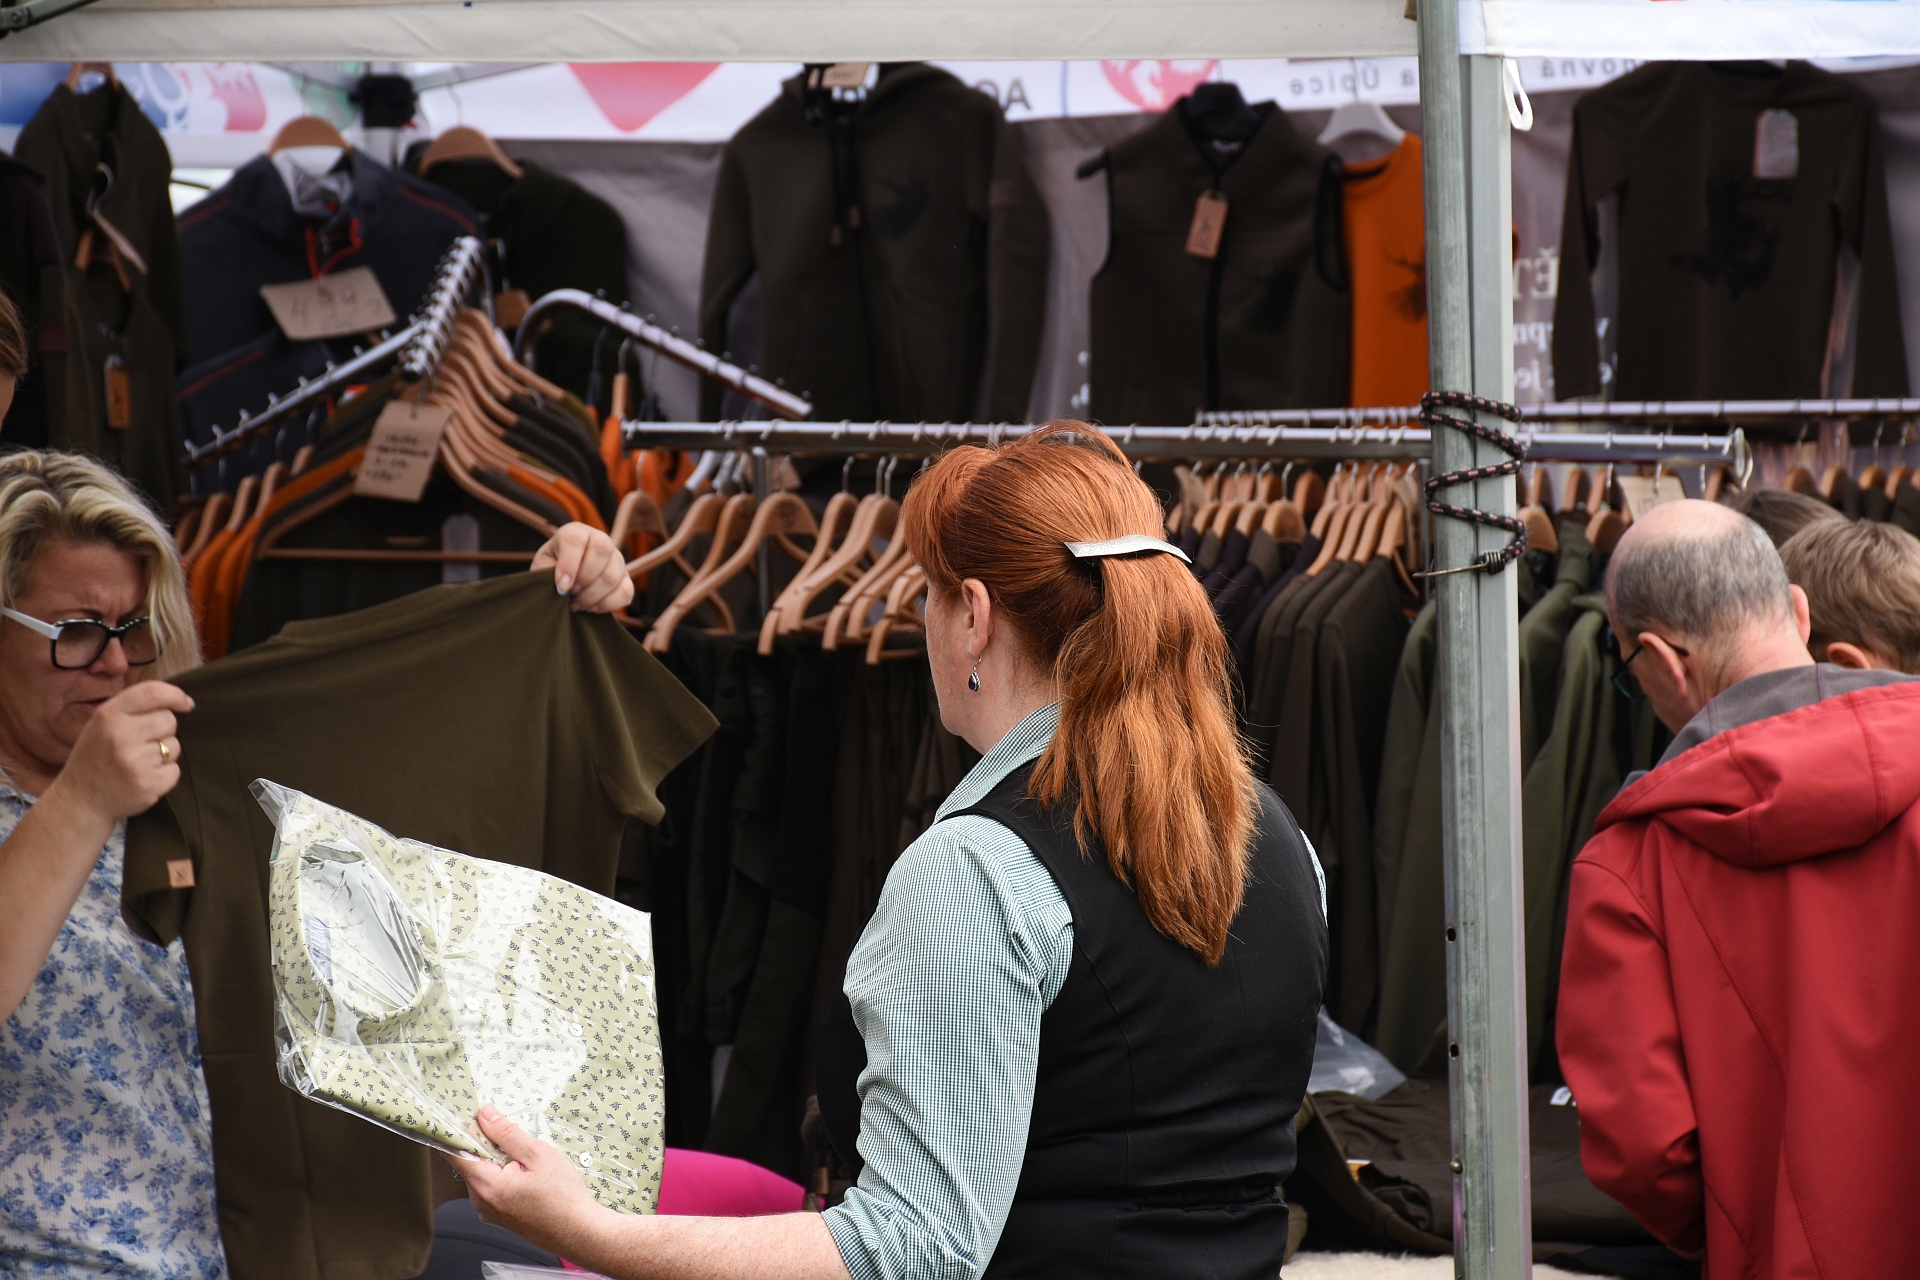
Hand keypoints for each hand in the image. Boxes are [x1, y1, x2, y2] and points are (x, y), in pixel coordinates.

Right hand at [49, 681, 191, 822]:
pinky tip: (142, 779)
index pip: (152, 692)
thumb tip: (185, 703)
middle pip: (169, 719)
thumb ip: (134, 709)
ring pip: (174, 745)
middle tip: (140, 745)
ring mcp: (134, 761)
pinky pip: (175, 770)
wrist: (79, 801)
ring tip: (137, 764)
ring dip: (163, 754)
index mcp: (108, 715)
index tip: (186, 703)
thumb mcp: (102, 725)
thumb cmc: (96, 758)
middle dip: (163, 730)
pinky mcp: (147, 783)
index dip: (175, 695)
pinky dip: (164, 775)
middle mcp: (120, 735)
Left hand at [450, 1106, 606, 1256]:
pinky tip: (526, 1175)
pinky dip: (503, 1175)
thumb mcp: (538, 1154)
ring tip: (525, 1160)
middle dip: (485, 1145)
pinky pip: (491, 1188)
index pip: (455, 1153)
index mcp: (487, 1185)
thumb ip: (506, 1134)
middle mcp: (481, 1201)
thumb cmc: (562, 1197)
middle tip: (510, 1136)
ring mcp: (488, 1211)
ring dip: (497, 1161)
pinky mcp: (498, 1216)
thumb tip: (485, 1115)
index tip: (467, 1115)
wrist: (578, 1231)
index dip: (457, 1130)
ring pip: (482, 1174)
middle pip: (469, 1162)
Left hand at [533, 523, 633, 614]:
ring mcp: (617, 559)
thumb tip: (564, 585)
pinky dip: (607, 605)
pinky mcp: (626, 579)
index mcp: (575, 532)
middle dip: (584, 579)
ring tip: (577, 603)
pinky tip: (592, 607)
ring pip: (613, 576)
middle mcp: (600, 540)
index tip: (561, 588)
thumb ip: (547, 572)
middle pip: (602, 551)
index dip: (569, 565)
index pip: (576, 539)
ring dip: (592, 596)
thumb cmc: (550, 571)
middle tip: (571, 592)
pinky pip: (625, 592)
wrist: (562, 582)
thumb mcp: (541, 567)